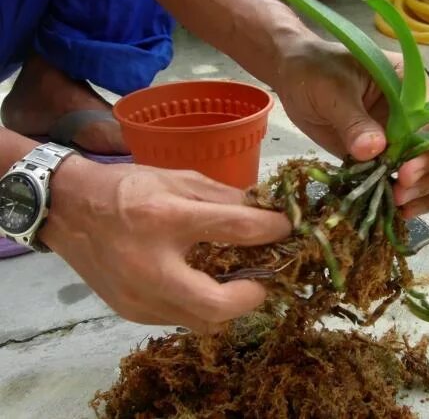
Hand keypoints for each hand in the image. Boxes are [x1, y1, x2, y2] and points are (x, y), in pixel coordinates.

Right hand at [41, 157, 290, 333]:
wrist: (69, 210)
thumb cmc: (128, 188)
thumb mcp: (178, 179)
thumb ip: (224, 197)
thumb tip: (265, 211)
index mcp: (165, 218)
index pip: (234, 228)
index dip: (270, 229)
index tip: (288, 228)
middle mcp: (150, 265)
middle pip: (217, 304)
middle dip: (252, 295)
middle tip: (263, 279)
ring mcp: (138, 296)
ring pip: (202, 321)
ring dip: (228, 305)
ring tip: (236, 282)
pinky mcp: (131, 312)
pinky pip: (180, 318)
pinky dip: (200, 306)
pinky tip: (202, 285)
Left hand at [277, 40, 428, 218]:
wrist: (294, 75)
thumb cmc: (316, 70)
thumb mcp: (333, 90)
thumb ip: (353, 120)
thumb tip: (375, 151)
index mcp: (413, 88)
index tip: (406, 173)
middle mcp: (416, 115)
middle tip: (400, 195)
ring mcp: (402, 137)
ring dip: (423, 193)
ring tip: (400, 209)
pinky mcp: (384, 156)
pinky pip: (402, 179)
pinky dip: (404, 197)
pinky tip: (395, 212)